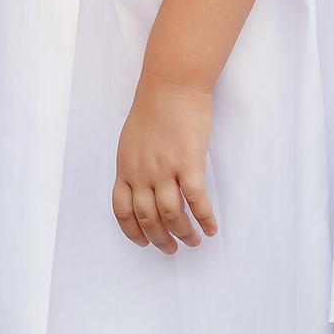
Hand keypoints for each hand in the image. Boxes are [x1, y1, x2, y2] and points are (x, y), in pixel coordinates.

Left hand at [113, 78, 218, 251]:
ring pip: (171, 214)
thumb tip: (143, 182)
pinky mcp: (188, 163)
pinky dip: (204, 218)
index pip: (122, 210)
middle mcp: (141, 173)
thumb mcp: (132, 140)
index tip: (143, 242)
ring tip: (193, 241)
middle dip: (159, 239)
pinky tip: (211, 228)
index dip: (133, 231)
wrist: (171, 85)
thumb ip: (135, 164)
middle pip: (147, 218)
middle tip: (171, 248)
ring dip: (183, 233)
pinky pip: (196, 200)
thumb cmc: (153, 107)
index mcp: (125, 168)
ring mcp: (164, 169)